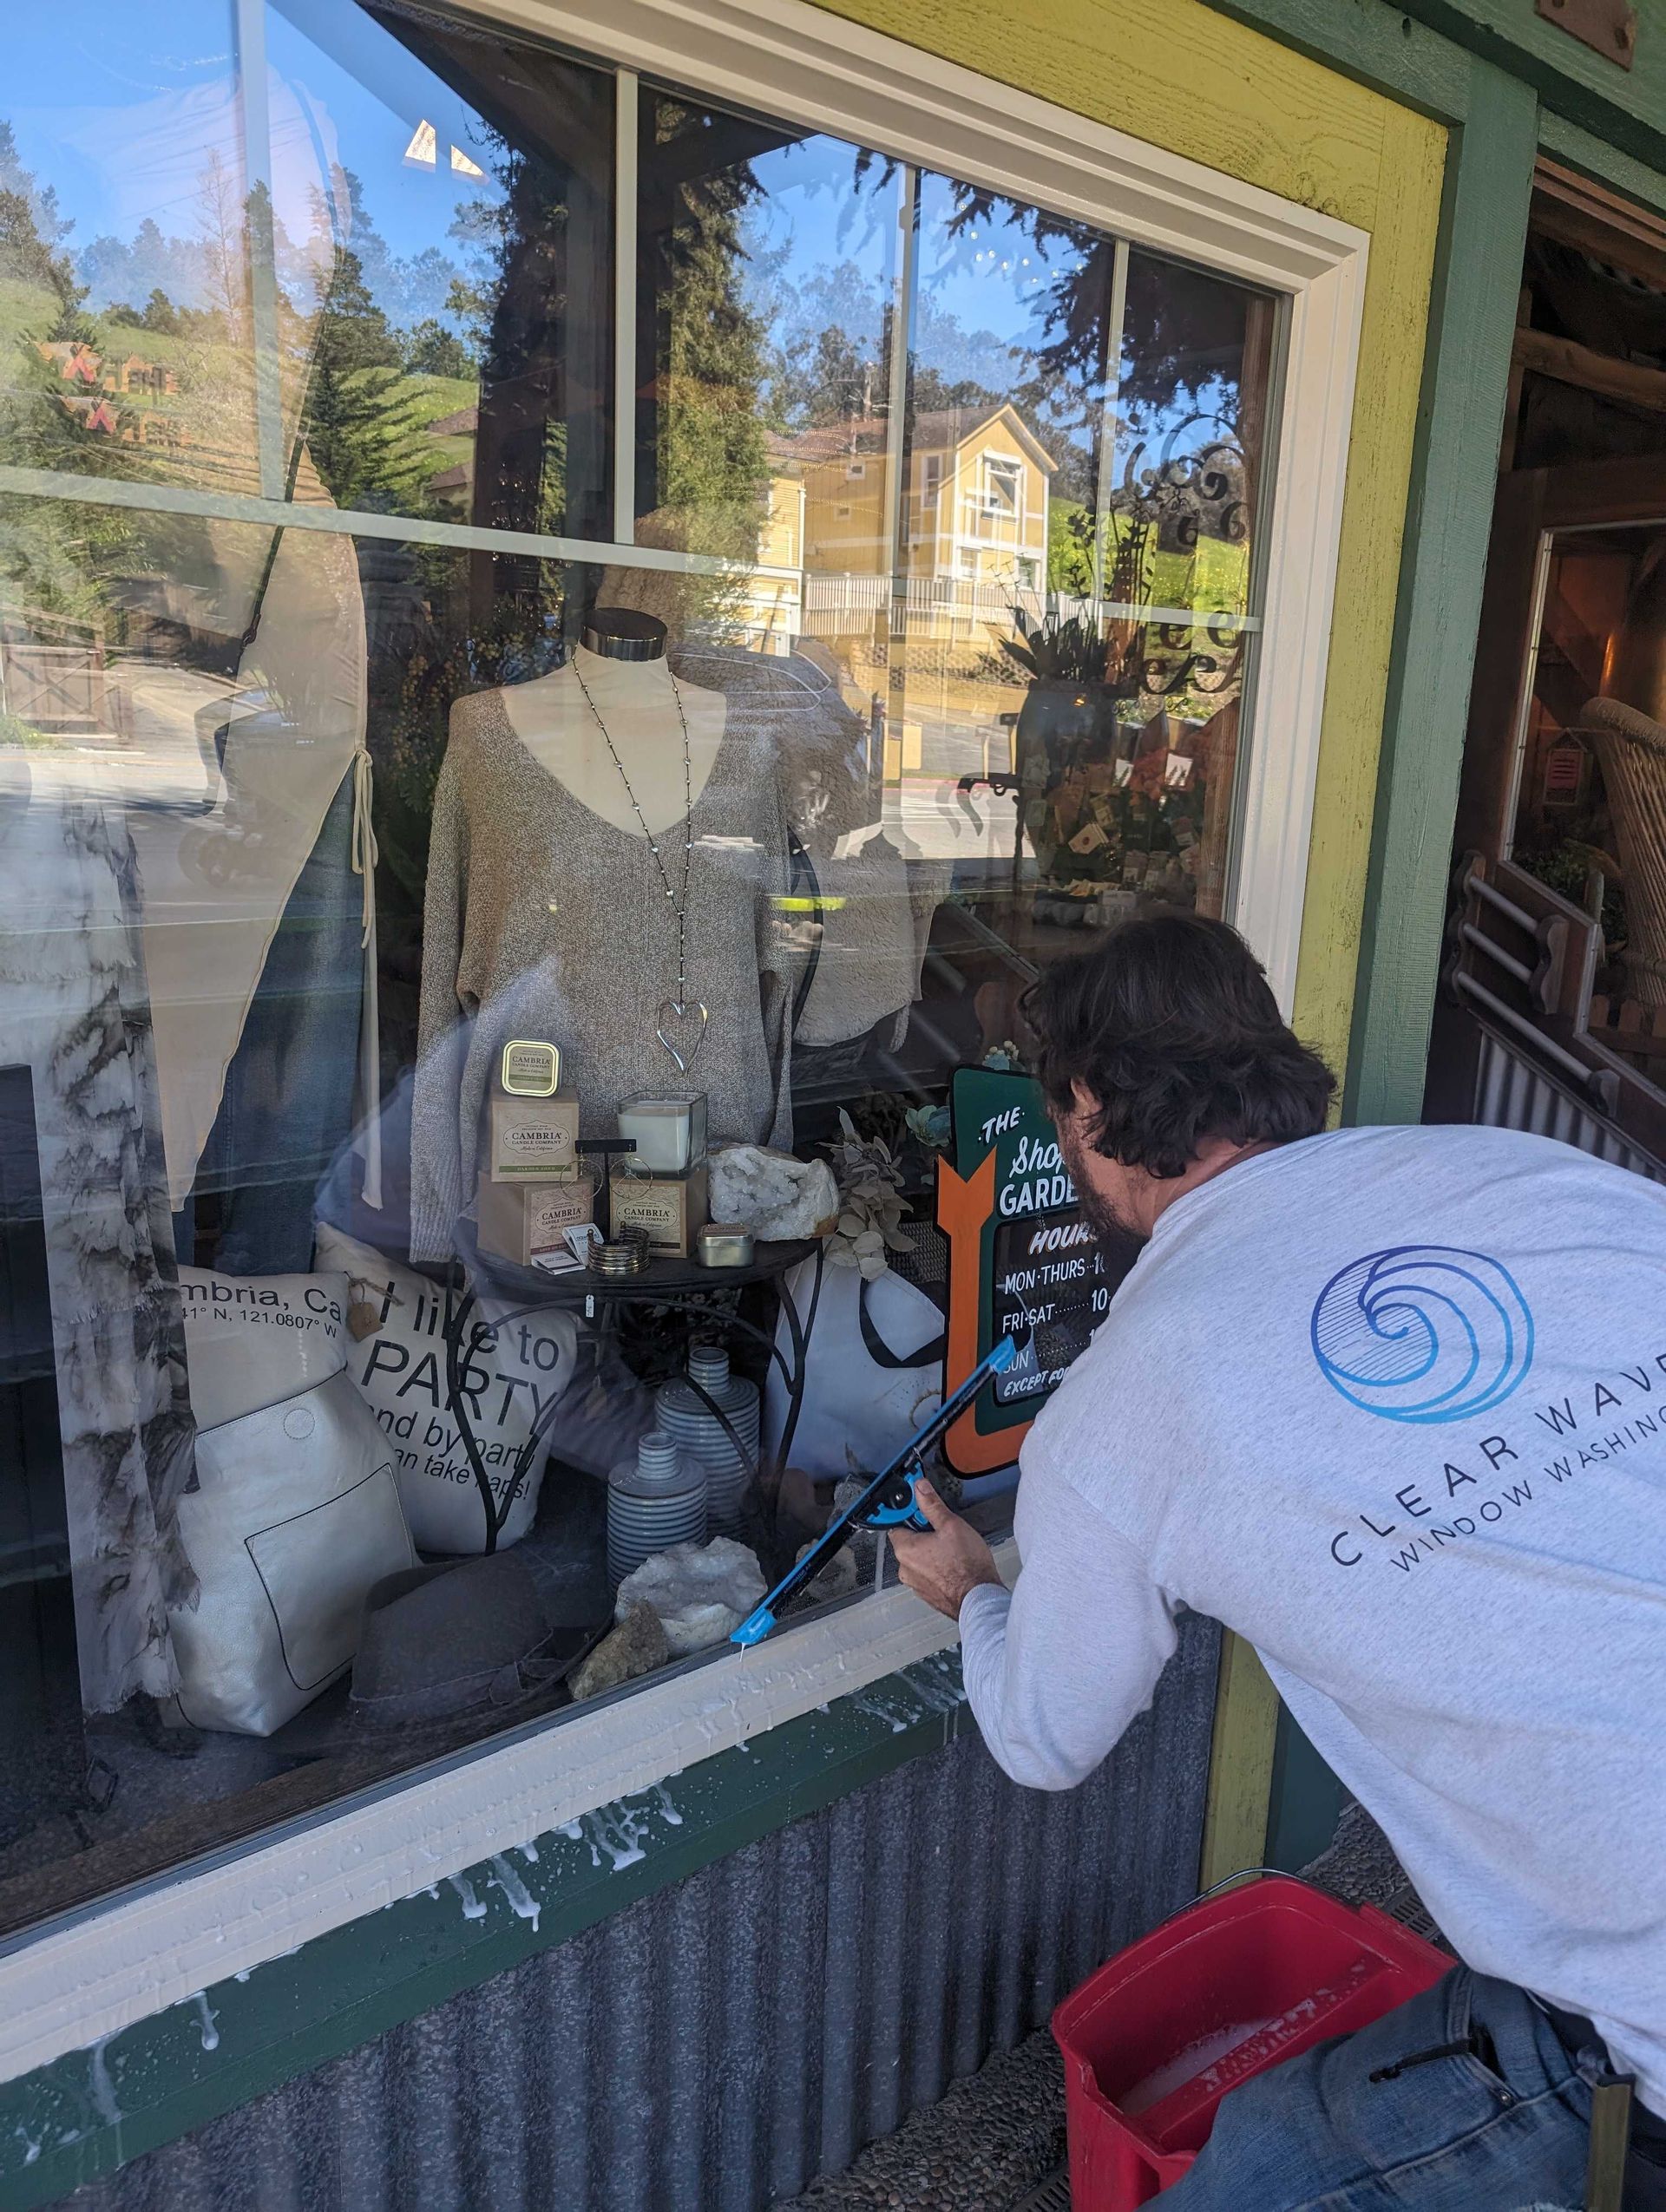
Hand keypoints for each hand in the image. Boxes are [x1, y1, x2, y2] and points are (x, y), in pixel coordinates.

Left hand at [889, 1478, 1003, 1621]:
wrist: (980, 1600)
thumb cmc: (967, 1566)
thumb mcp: (951, 1525)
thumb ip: (932, 1505)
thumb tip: (920, 1488)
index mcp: (905, 1549)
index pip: (896, 1522)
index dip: (909, 1512)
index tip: (920, 1506)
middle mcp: (905, 1569)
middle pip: (909, 1541)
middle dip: (923, 1532)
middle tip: (944, 1528)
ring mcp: (916, 1584)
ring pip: (919, 1558)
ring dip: (931, 1551)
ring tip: (953, 1548)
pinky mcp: (928, 1594)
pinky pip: (928, 1573)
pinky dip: (938, 1567)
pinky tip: (955, 1564)